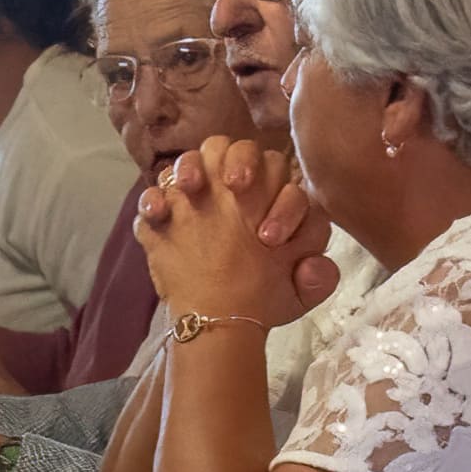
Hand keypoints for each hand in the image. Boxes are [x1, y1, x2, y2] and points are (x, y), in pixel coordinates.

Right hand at [141, 139, 328, 331]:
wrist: (218, 321)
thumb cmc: (260, 299)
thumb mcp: (297, 294)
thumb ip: (317, 279)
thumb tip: (315, 266)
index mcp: (272, 199)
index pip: (285, 178)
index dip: (281, 203)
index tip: (269, 239)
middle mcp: (235, 190)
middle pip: (240, 150)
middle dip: (241, 161)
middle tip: (236, 186)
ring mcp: (197, 198)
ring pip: (196, 158)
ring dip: (192, 165)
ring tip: (192, 187)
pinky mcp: (165, 216)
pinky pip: (155, 193)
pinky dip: (153, 198)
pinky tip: (159, 214)